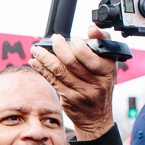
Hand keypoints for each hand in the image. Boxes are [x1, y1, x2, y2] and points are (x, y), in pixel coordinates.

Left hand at [30, 26, 116, 140]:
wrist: (97, 116)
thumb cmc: (102, 84)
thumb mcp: (109, 64)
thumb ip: (102, 43)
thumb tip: (91, 28)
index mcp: (107, 71)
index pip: (88, 55)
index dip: (76, 45)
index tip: (70, 37)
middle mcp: (95, 83)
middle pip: (71, 62)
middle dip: (58, 48)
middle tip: (52, 39)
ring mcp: (80, 93)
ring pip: (59, 71)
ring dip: (44, 59)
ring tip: (36, 49)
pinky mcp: (68, 99)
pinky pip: (52, 81)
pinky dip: (42, 70)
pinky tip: (35, 62)